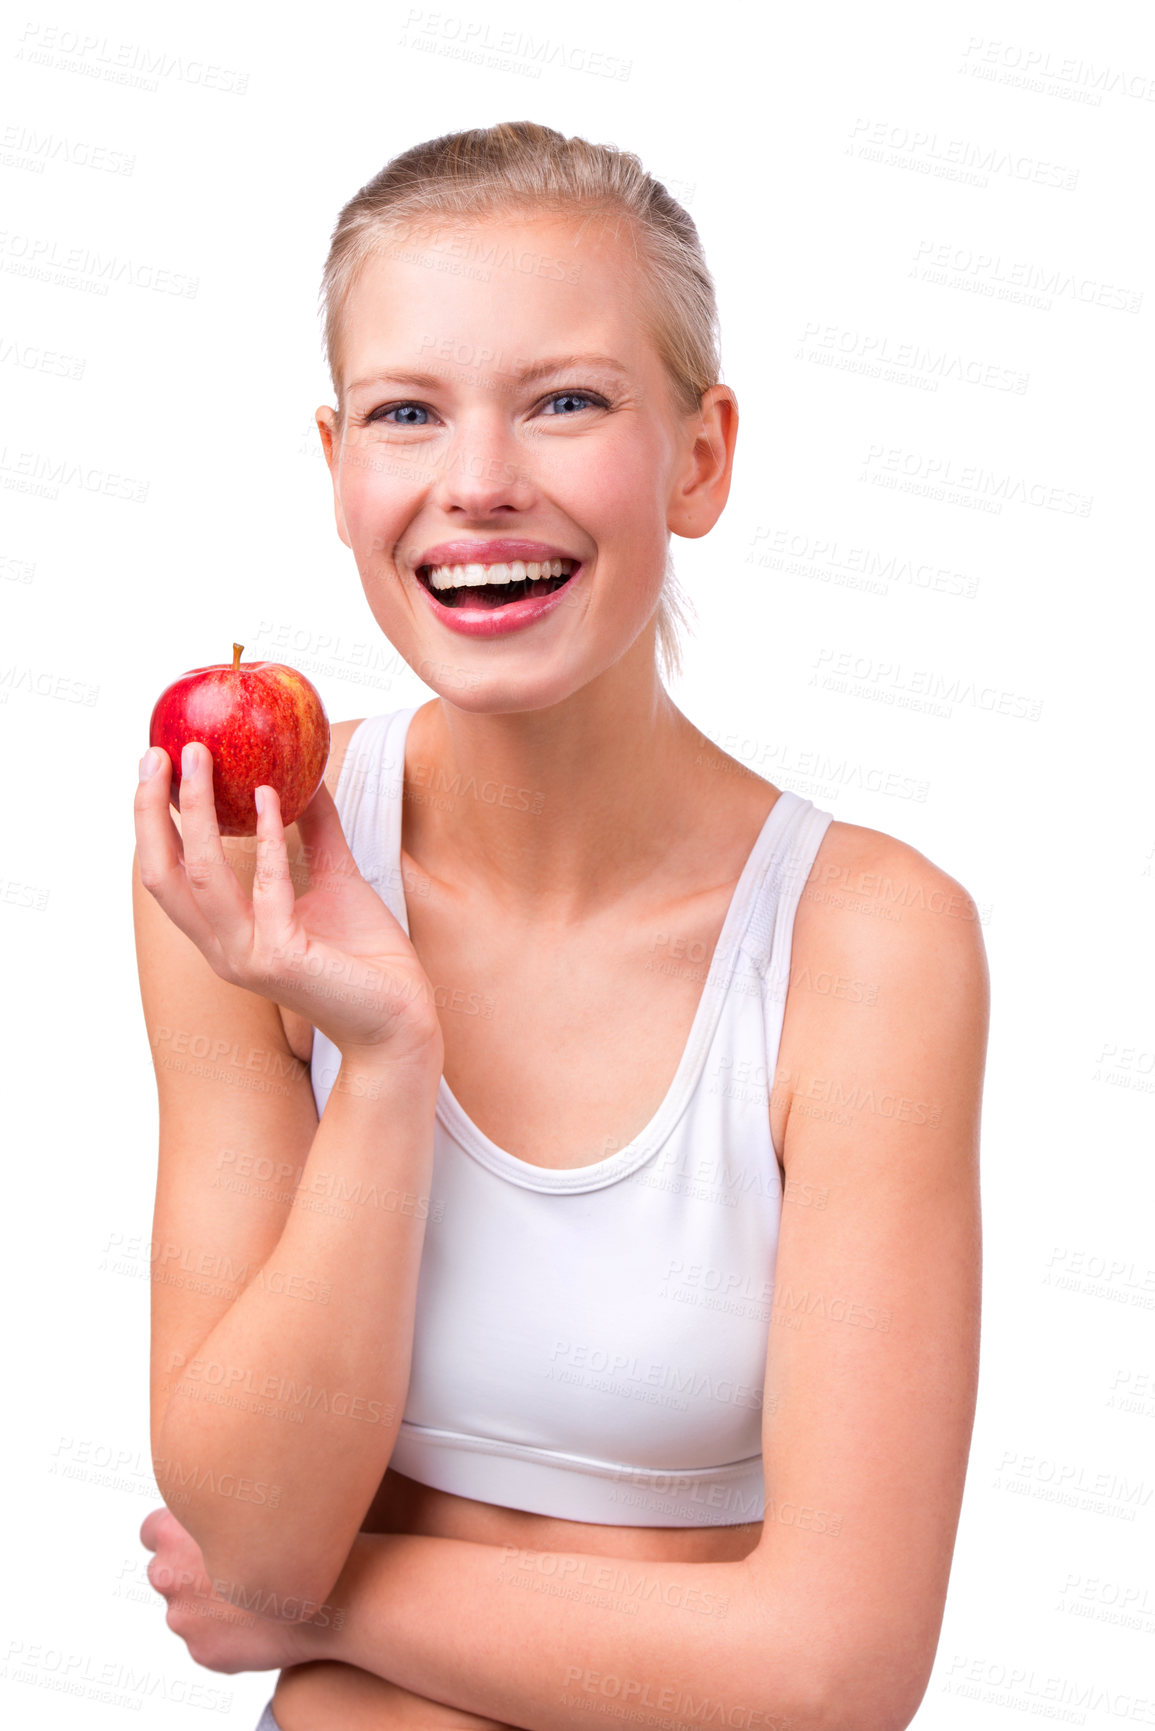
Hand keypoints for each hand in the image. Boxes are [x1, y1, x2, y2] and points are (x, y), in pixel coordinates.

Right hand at [135, 742, 442, 1065]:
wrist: (401, 1017)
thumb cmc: (368, 958)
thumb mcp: (335, 879)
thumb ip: (315, 833)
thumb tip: (307, 776)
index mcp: (225, 934)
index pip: (166, 874)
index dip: (151, 821)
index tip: (155, 764)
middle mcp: (224, 949)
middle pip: (162, 874)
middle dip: (151, 811)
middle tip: (158, 753)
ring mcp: (248, 956)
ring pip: (201, 875)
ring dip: (198, 810)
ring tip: (203, 756)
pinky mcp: (282, 958)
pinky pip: (267, 886)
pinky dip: (265, 837)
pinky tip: (270, 796)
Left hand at [140, 1506, 315, 1673]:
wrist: (331, 1594)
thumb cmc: (300, 1539)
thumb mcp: (252, 1507)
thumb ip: (220, 1516)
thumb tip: (215, 1515)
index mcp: (175, 1533)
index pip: (151, 1531)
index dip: (176, 1534)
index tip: (199, 1539)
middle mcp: (169, 1575)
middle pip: (164, 1572)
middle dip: (188, 1573)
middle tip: (229, 1570)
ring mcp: (183, 1618)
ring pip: (186, 1609)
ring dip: (208, 1606)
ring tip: (253, 1599)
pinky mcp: (202, 1650)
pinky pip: (208, 1639)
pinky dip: (227, 1634)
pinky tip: (259, 1622)